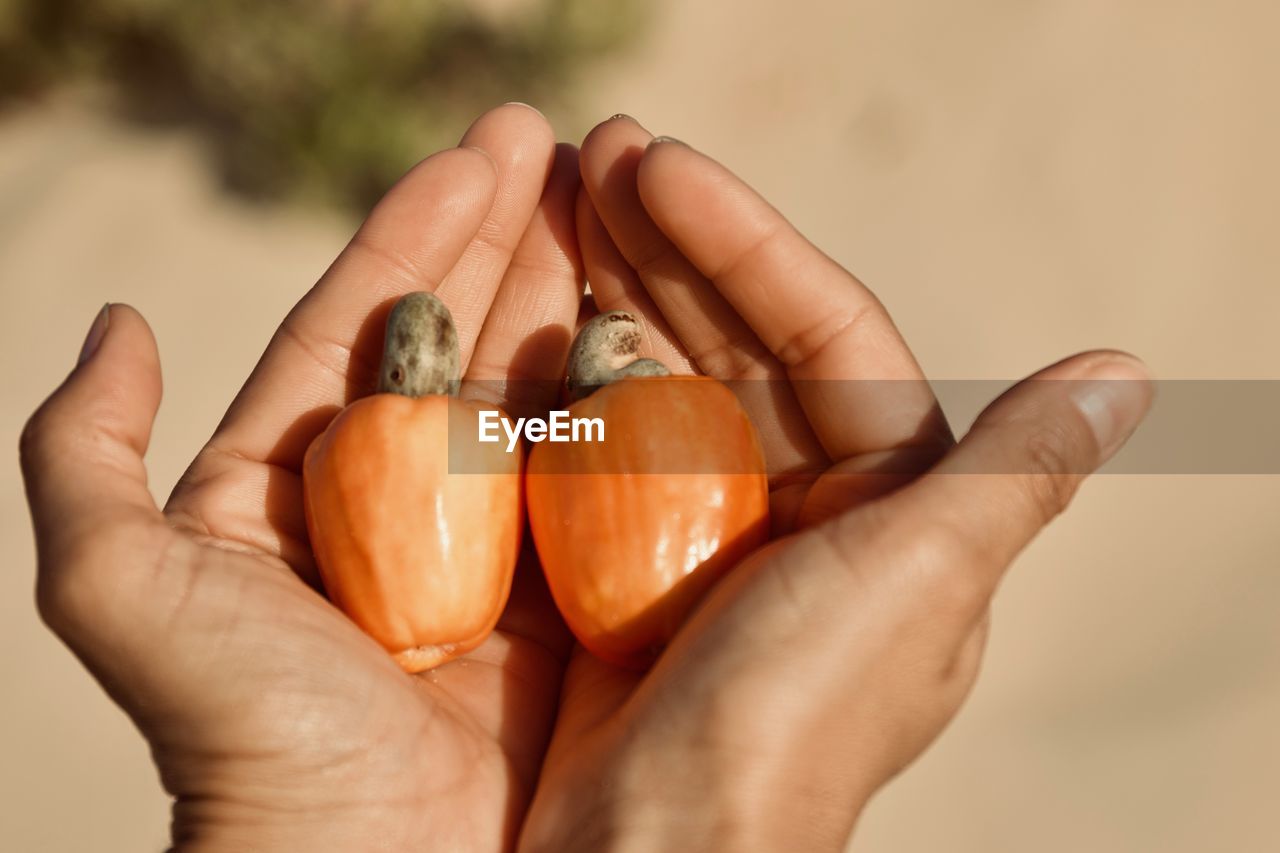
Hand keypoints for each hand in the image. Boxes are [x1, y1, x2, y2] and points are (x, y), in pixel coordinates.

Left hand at [20, 104, 582, 851]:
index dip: (422, 225)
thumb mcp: (125, 591)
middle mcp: (403, 502)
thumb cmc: (246, 741)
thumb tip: (115, 325)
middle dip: (518, 234)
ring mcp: (498, 543)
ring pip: (545, 389)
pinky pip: (613, 475)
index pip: (367, 319)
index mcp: (301, 480)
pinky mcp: (578, 591)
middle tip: (575, 147)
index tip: (489, 146)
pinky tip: (668, 327)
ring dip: (586, 292)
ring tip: (630, 203)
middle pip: (466, 334)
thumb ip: (82, 460)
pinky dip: (639, 398)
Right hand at [516, 117, 1152, 850]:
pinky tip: (535, 306)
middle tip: (598, 148)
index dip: (748, 240)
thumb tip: (1125, 366)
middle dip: (672, 243)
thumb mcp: (921, 581)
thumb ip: (1017, 472)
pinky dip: (570, 375)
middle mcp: (804, 508)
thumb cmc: (797, 720)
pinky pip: (601, 443)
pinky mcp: (622, 563)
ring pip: (668, 376)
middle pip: (736, 339)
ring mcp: (707, 531)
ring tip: (560, 194)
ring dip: (619, 287)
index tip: (662, 165)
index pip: (823, 333)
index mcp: (888, 503)